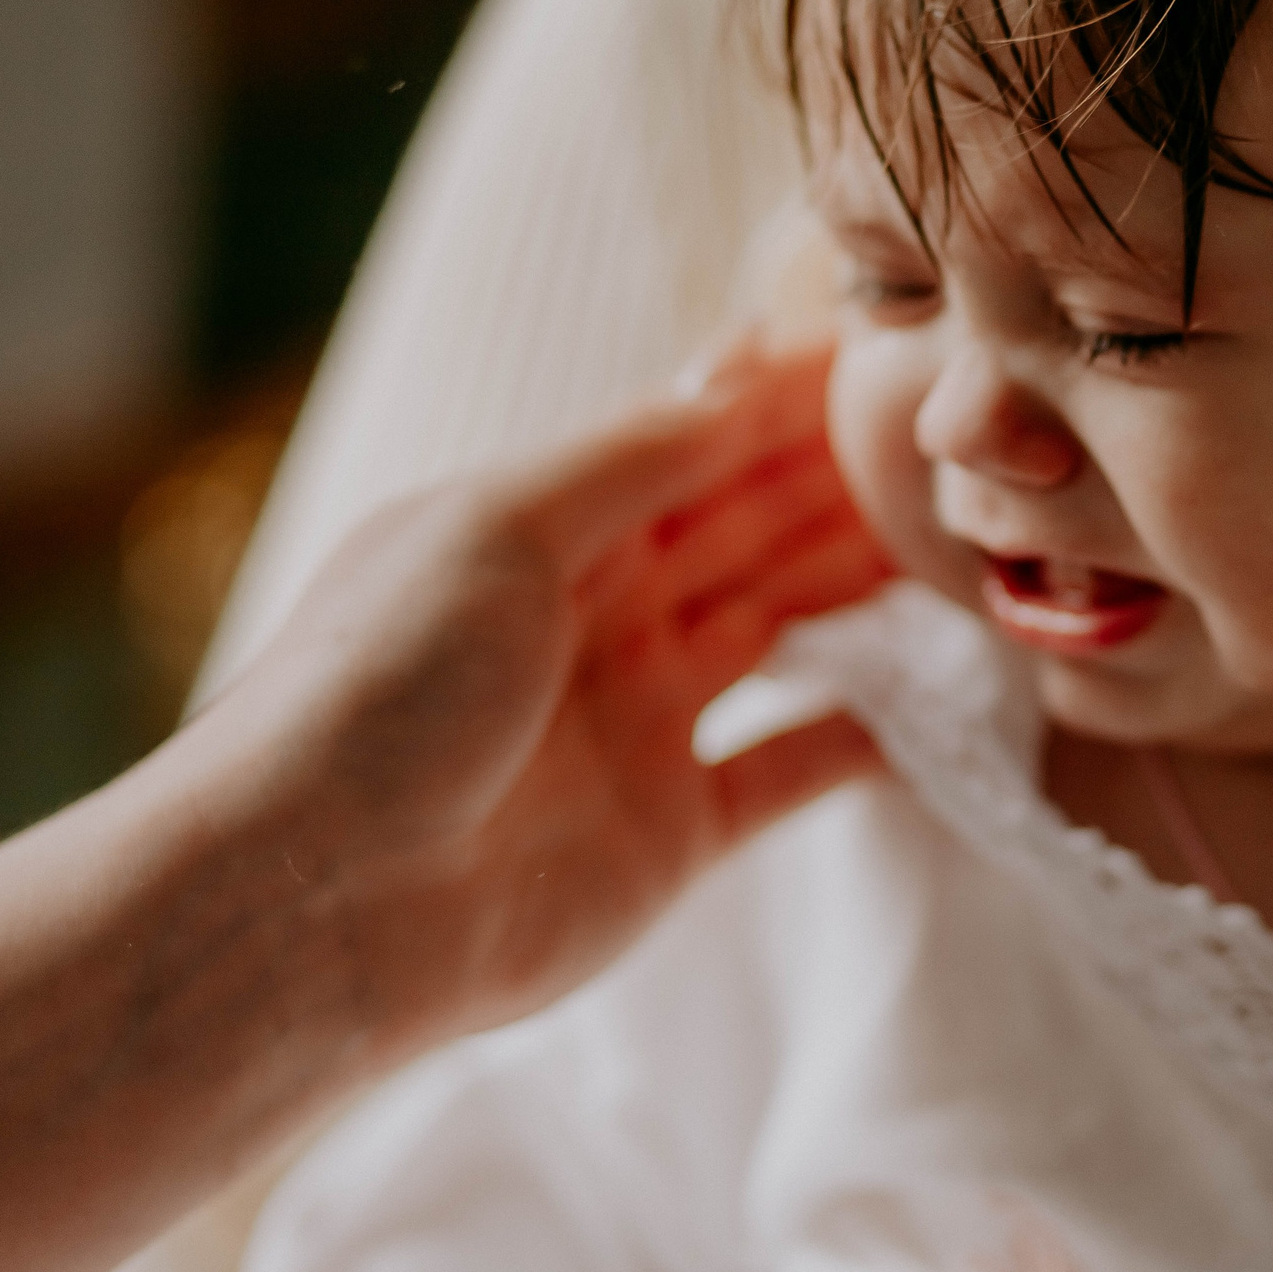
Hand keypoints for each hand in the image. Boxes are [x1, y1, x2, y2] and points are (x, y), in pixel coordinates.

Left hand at [173, 340, 895, 1060]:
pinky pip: (789, 769)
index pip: (678, 452)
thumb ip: (634, 459)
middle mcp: (588, 622)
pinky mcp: (672, 831)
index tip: (870, 368)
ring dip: (852, 588)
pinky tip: (931, 701)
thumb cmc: (381, 686)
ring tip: (952, 547)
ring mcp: (634, 726)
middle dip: (828, 488)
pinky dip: (860, 737)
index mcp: (532, 535)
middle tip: (937, 451)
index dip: (771, 410)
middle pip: (734, 535)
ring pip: (772, 634)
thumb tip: (739, 376)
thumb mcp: (498, 526)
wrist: (320, 903)